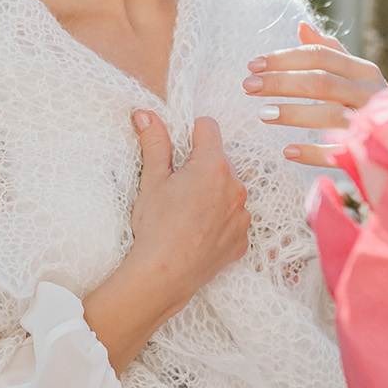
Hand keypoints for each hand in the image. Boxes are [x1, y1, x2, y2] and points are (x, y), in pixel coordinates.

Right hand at [83, 113, 248, 372]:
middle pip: (220, 162)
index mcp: (213, 164)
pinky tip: (198, 233)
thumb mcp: (152, 180)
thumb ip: (154, 143)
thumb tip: (145, 113)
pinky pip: (233, 221)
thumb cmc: (156, 225)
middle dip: (202, 168)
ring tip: (187, 214)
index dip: (192, 133)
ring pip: (229, 191)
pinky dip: (219, 222)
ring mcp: (242, 215)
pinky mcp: (242, 240)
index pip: (209, 128)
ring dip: (213, 195)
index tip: (181, 147)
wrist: (165, 274)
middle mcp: (235, 186)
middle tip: (178, 189)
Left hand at [244, 20, 385, 166]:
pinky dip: (312, 152)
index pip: (320, 56)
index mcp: (364, 71)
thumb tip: (302, 25)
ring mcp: (371, 124)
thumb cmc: (369, 103)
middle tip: (248, 86)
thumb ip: (330, 52)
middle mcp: (370, 94)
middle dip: (281, 82)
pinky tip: (287, 151)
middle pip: (321, 82)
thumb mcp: (356, 75)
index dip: (284, 58)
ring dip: (294, 114)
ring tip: (262, 114)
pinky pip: (338, 153)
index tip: (253, 65)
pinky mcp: (368, 154)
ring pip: (329, 114)